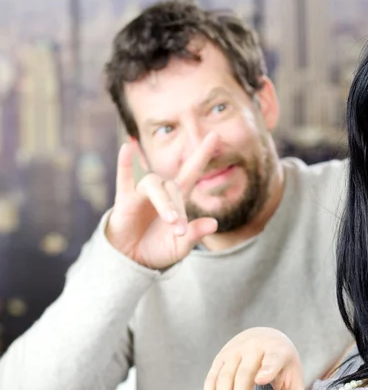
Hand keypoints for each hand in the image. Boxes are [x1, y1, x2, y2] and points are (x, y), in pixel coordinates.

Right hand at [105, 132, 219, 268]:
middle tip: (181, 231)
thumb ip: (195, 234)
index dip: (202, 153)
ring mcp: (141, 194)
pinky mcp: (124, 201)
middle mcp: (161, 192)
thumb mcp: (180, 246)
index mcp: (178, 200)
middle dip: (179, 209)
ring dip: (164, 202)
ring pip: (154, 186)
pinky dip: (125, 164)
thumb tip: (215, 223)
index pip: (192, 171)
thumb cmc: (158, 249)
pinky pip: (124, 178)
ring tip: (170, 220)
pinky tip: (126, 149)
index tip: (215, 135)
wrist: (132, 261)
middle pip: (174, 188)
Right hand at [204, 327, 303, 389]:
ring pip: (226, 376)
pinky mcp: (220, 357)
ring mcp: (234, 350)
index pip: (273, 359)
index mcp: (277, 350)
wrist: (264, 336)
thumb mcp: (293, 373)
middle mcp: (254, 346)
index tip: (261, 379)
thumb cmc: (282, 363)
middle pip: (245, 374)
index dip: (267, 370)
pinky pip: (213, 377)